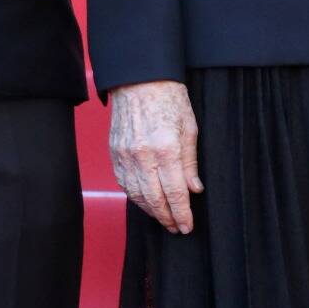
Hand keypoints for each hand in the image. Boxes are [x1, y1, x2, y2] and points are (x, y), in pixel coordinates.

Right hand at [108, 80, 201, 233]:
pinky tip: (144, 200)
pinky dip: (134, 195)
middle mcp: (142, 155)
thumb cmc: (168, 99)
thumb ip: (190, 162)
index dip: (182, 214)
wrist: (138, 79)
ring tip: (163, 217)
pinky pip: (123, 181)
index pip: (175, 193)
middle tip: (177, 228)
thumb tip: (194, 189)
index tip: (187, 226)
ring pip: (136, 194)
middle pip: (154, 198)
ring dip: (150, 210)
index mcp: (165, 149)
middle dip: (167, 217)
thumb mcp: (189, 128)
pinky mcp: (114, 150)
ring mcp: (125, 153)